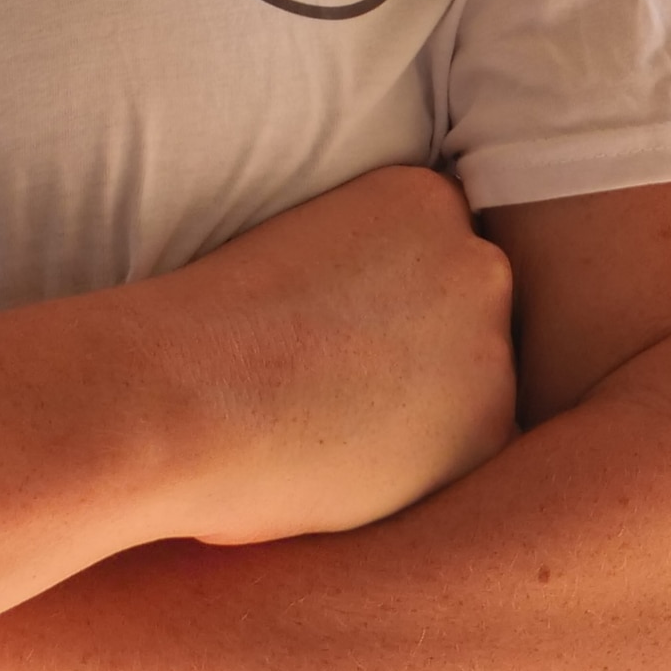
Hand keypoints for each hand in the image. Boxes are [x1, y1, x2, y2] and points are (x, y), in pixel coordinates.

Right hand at [147, 164, 520, 546]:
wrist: (178, 402)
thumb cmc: (204, 333)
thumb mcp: (296, 252)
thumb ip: (363, 276)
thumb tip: (381, 335)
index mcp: (422, 198)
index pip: (435, 258)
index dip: (383, 307)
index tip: (330, 332)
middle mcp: (476, 262)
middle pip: (466, 318)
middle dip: (415, 353)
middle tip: (332, 388)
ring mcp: (491, 347)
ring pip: (472, 391)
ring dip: (424, 415)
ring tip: (331, 431)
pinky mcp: (489, 432)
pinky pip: (468, 457)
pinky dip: (420, 472)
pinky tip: (348, 469)